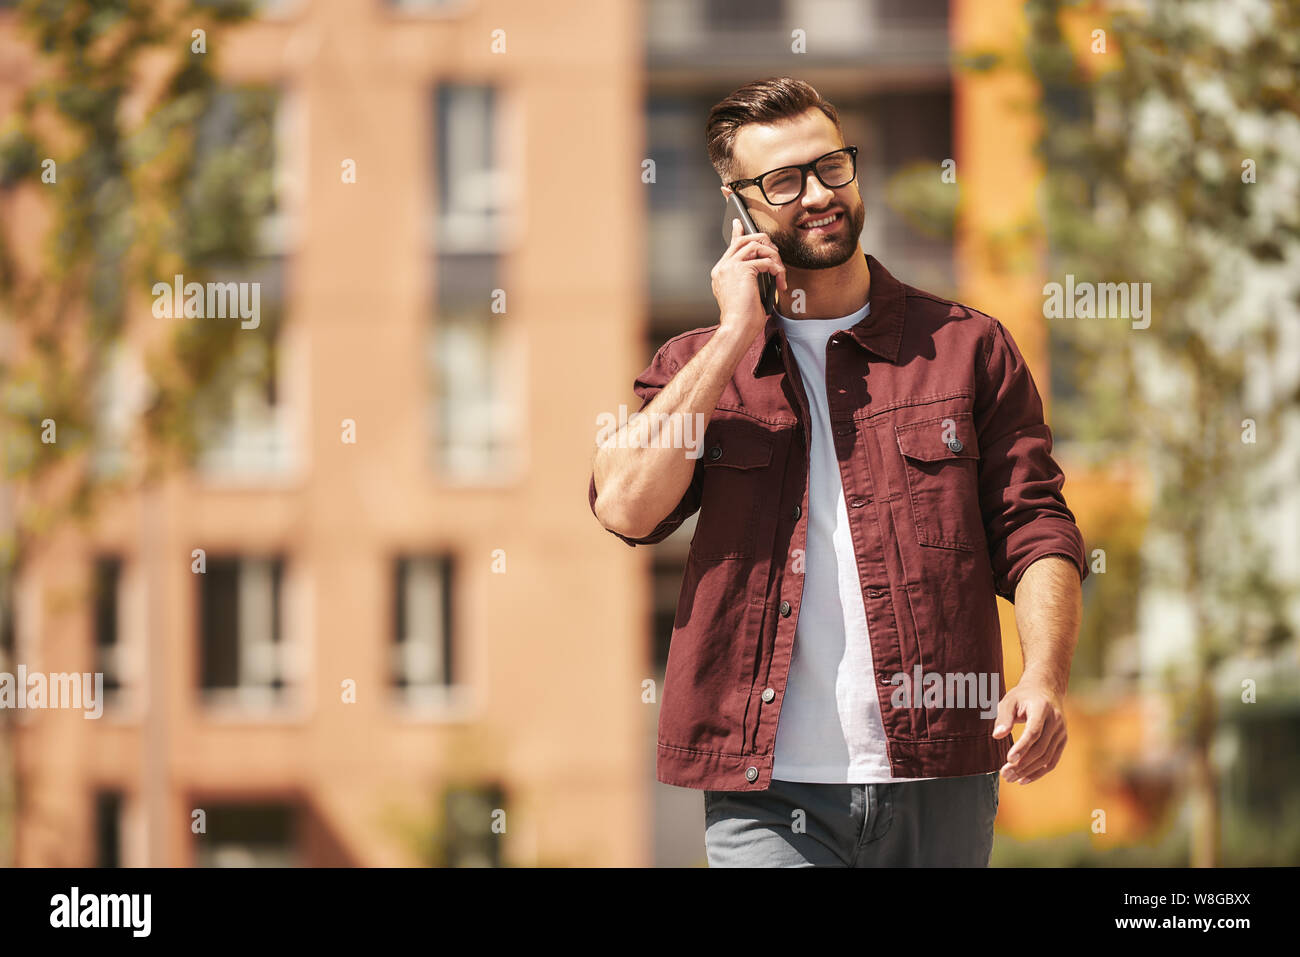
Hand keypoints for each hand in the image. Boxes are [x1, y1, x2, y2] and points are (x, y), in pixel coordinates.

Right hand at [710, 216, 787, 343]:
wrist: (737, 328)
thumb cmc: (742, 318)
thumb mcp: (744, 294)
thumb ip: (747, 277)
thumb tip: (762, 267)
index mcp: (721, 272)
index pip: (731, 246)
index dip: (738, 233)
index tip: (740, 224)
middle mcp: (723, 267)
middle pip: (745, 240)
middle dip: (764, 242)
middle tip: (775, 253)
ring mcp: (730, 266)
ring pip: (757, 245)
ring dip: (773, 257)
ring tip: (779, 272)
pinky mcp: (742, 270)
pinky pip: (766, 261)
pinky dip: (777, 270)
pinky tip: (779, 281)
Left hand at [992, 671, 1066, 784]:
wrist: (1047, 689)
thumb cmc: (1023, 696)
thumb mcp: (1009, 700)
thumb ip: (1003, 717)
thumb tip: (997, 736)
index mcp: (1042, 708)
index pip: (1034, 731)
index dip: (1022, 747)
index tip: (1008, 759)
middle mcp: (1056, 721)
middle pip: (1040, 748)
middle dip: (1022, 764)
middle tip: (1004, 773)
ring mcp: (1061, 732)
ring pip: (1047, 758)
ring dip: (1028, 771)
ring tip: (1010, 778)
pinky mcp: (1062, 741)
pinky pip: (1052, 761)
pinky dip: (1038, 772)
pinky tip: (1023, 780)